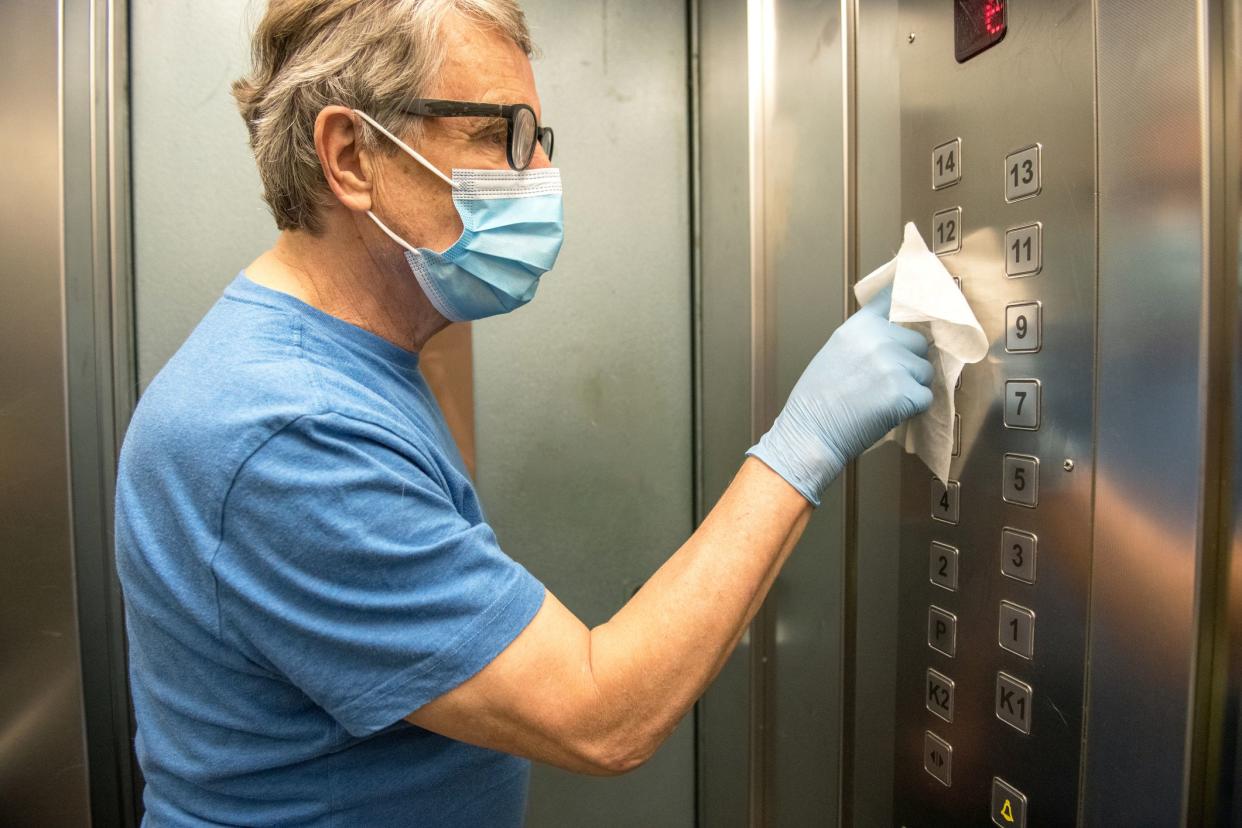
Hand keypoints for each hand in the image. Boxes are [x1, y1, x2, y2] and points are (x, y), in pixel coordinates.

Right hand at [746, 286, 933, 505]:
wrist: (810, 433)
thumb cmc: (817, 401)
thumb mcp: (836, 352)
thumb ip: (866, 338)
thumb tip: (898, 335)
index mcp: (858, 327)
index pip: (894, 298)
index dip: (911, 297)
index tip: (923, 287)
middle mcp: (877, 339)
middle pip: (919, 343)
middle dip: (910, 363)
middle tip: (885, 382)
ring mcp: (893, 365)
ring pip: (925, 372)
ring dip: (912, 387)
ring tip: (882, 399)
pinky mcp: (904, 392)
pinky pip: (925, 398)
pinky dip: (913, 409)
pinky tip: (887, 412)